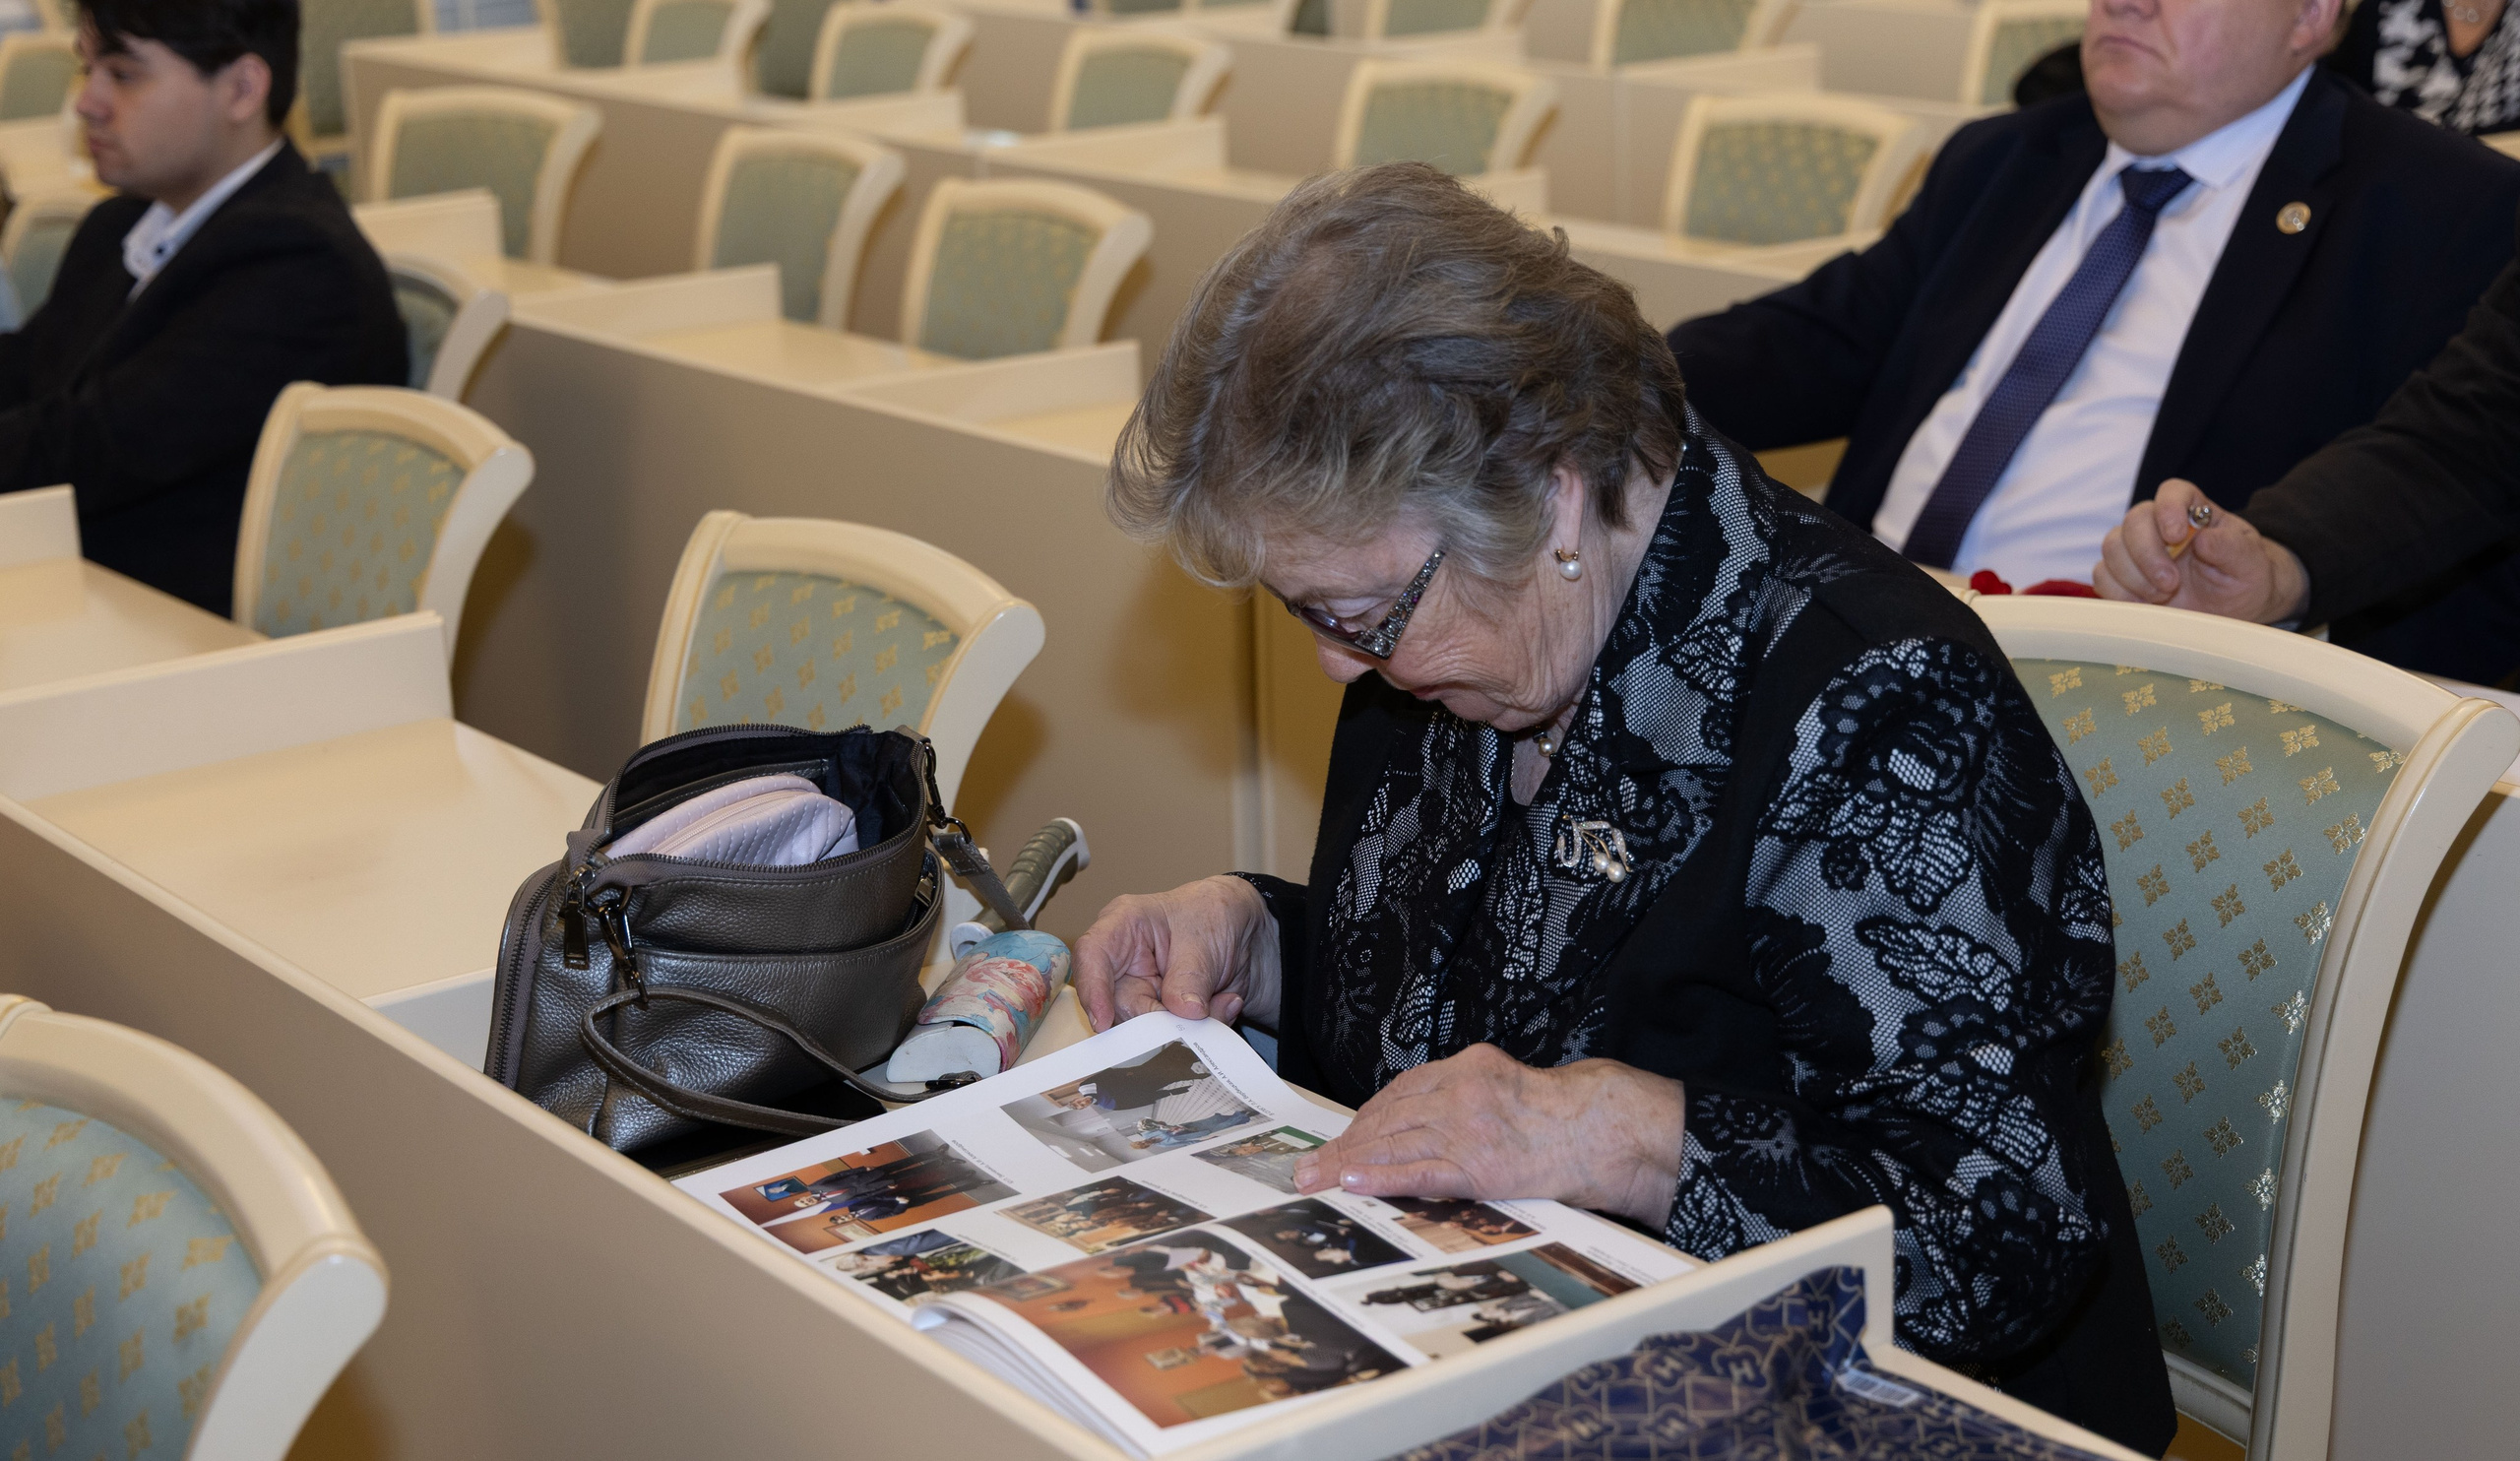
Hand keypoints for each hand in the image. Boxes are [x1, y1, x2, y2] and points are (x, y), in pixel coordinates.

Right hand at [1073, 876, 1282, 1031]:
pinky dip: (1202, 1030)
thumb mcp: (1205, 936)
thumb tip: (1183, 1011)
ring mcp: (1142, 992)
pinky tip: (1225, 1004)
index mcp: (1123, 926)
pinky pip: (1172, 1038)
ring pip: (1146, 1030)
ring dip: (1188, 1026)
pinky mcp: (1162, 1016)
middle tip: (1197, 1013)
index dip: (1093, 989)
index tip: (1103, 1020)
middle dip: (1158, 1019)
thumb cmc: (1214, 915)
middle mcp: (1124, 964)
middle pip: (1118, 1004)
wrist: (1247, 933)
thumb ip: (1191, 975)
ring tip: (1223, 1000)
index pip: (1092, 955)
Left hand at [1292, 1044, 1684, 1226]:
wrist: (1607, 1131)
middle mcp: (1462, 1089)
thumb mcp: (1508, 1086)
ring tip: (1316, 1179)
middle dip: (1344, 1143)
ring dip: (1348, 1163)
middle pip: (1387, 1117)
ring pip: (1393, 1142)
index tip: (1341, 1139)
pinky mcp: (1478, 1165)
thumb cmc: (1563, 1117)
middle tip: (1309, 1165)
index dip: (1364, 1120)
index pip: (1400, 1092)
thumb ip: (1466, 1096)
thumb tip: (1420, 1124)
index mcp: (1469, 1066)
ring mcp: (1468, 1127)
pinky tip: (1352, 1182)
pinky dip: (1381, 1177)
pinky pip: (1419, 1171)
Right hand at [2093, 478, 2310, 622]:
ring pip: (2112, 547)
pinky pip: (2103, 576)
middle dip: (2148, 554)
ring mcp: (2137, 551)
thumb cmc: (2243, 579)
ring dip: (2133, 576)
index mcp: (2193, 511)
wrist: (2232, 610)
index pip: (2172, 492)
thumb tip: (2204, 539)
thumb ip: (2232, 548)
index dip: (2169, 509)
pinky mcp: (2122, 577)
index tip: (2176, 536)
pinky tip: (2145, 605)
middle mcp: (2160, 526)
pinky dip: (2120, 593)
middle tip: (2171, 583)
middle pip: (2134, 520)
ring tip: (2162, 597)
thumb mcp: (2250, 563)